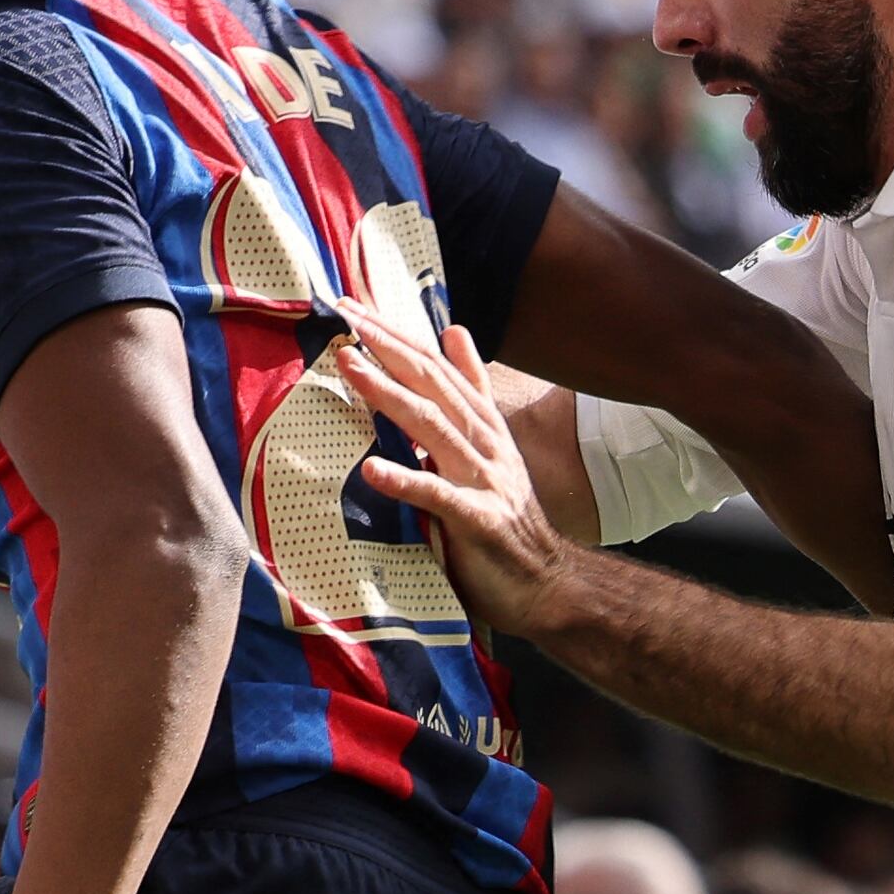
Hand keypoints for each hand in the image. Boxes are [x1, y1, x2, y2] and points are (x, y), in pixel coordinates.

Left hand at [336, 301, 577, 634]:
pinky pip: (438, 497)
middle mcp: (487, 443)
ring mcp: (485, 481)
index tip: (355, 308)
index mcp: (484, 425)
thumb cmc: (505, 521)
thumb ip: (471, 392)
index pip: (436, 367)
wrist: (547, 585)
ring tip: (351, 368)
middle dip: (388, 348)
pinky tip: (373, 471)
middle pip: (433, 384)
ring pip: (434, 425)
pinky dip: (406, 481)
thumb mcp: (490, 445)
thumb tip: (454, 331)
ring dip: (389, 394)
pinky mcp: (479, 522)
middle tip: (346, 318)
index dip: (397, 335)